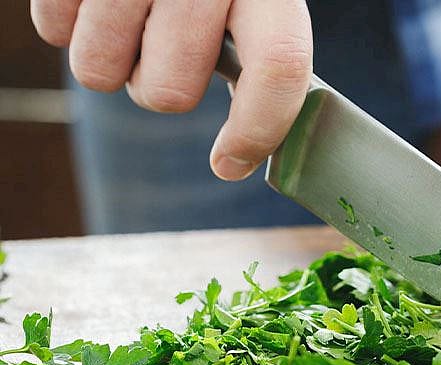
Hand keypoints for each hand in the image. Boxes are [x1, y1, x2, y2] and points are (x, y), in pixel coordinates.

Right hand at [31, 0, 311, 180]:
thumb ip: (262, 59)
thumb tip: (245, 150)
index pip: (278, 65)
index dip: (257, 130)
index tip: (230, 164)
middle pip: (170, 91)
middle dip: (163, 87)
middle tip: (165, 50)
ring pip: (100, 71)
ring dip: (112, 61)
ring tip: (130, 19)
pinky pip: (54, 31)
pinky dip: (71, 27)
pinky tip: (96, 0)